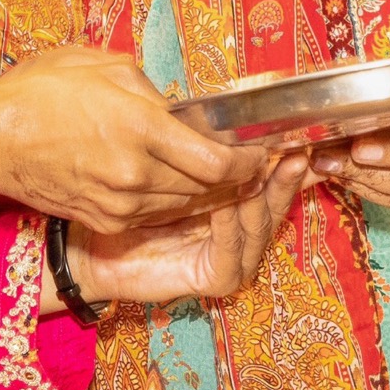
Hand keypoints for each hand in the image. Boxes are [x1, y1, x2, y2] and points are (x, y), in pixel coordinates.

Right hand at [0, 45, 265, 234]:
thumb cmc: (40, 92)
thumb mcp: (103, 67)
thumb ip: (150, 90)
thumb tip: (177, 109)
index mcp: (140, 128)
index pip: (218, 162)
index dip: (249, 161)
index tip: (260, 151)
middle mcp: (135, 173)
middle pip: (209, 187)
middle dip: (237, 178)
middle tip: (254, 162)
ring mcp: (119, 202)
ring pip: (186, 204)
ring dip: (210, 192)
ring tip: (224, 174)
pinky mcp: (105, 218)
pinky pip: (157, 214)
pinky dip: (176, 201)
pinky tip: (181, 185)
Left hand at [69, 152, 314, 307]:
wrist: (91, 243)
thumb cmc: (126, 198)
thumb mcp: (171, 165)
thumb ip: (202, 147)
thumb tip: (230, 110)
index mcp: (234, 205)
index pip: (271, 182)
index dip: (286, 162)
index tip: (299, 137)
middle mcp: (239, 233)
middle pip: (273, 204)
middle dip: (284, 178)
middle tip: (295, 152)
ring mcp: (231, 258)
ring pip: (258, 227)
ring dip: (261, 198)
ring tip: (264, 169)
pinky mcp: (216, 278)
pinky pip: (231, 251)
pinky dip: (229, 227)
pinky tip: (224, 204)